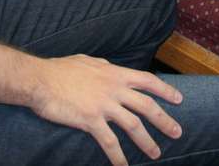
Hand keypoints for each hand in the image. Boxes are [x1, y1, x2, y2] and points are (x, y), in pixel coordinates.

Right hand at [29, 55, 183, 165]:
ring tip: (156, 154)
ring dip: (147, 141)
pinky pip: (109, 142)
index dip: (165, 91)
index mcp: (114, 73)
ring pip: (133, 125)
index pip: (147, 81)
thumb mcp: (88, 61)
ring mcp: (103, 105)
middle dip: (164, 120)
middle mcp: (113, 89)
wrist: (40, 79)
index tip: (178, 99)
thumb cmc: (60, 69)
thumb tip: (111, 68)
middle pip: (147, 106)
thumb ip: (104, 66)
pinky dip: (118, 157)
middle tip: (177, 132)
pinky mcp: (90, 120)